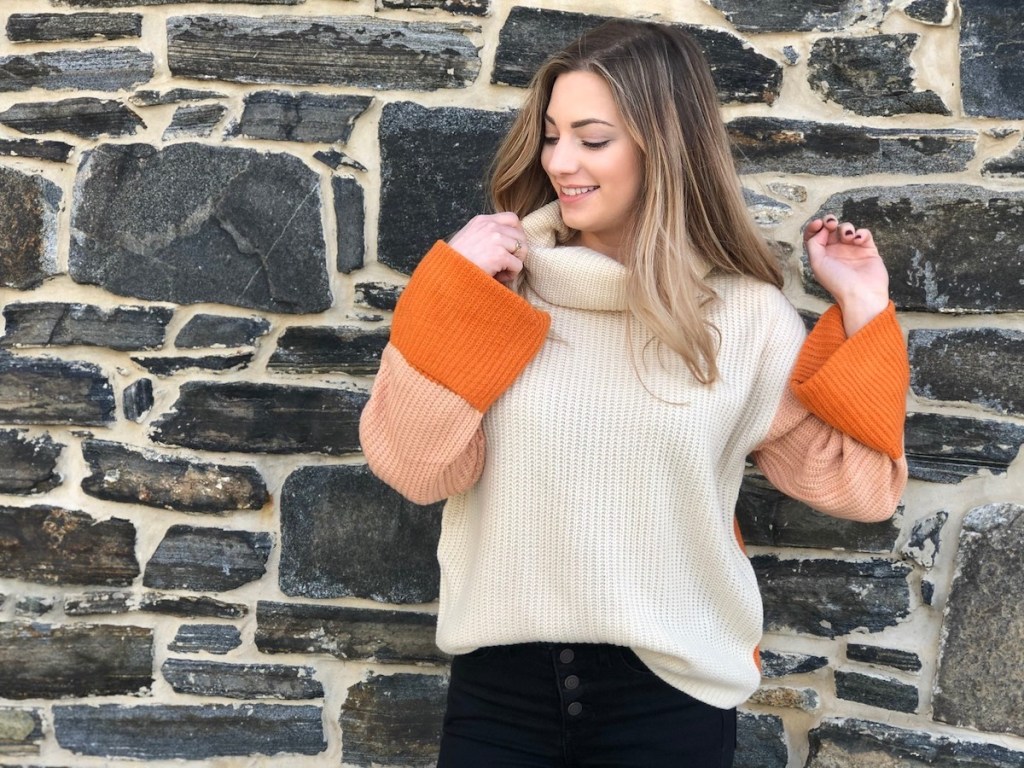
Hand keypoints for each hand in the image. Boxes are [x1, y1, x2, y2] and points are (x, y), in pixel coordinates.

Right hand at [447, 212, 526, 284]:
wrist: (446, 272)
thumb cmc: (455, 260)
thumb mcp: (468, 237)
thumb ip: (485, 234)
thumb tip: (507, 242)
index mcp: (482, 220)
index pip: (512, 218)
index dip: (517, 233)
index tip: (512, 247)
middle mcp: (491, 226)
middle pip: (520, 235)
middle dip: (517, 251)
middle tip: (507, 263)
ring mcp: (496, 239)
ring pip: (522, 249)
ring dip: (515, 262)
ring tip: (502, 271)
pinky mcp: (499, 255)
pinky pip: (517, 265)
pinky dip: (511, 274)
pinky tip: (499, 277)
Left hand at [804, 214, 890, 335]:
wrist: (861, 294)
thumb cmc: (837, 282)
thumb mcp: (817, 263)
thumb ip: (814, 243)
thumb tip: (821, 229)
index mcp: (822, 255)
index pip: (814, 236)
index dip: (814, 226)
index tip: (818, 223)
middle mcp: (836, 252)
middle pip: (830, 229)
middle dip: (830, 221)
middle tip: (831, 223)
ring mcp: (852, 250)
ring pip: (847, 229)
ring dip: (846, 228)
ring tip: (847, 237)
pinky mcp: (868, 249)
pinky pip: (864, 234)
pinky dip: (861, 233)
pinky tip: (858, 240)